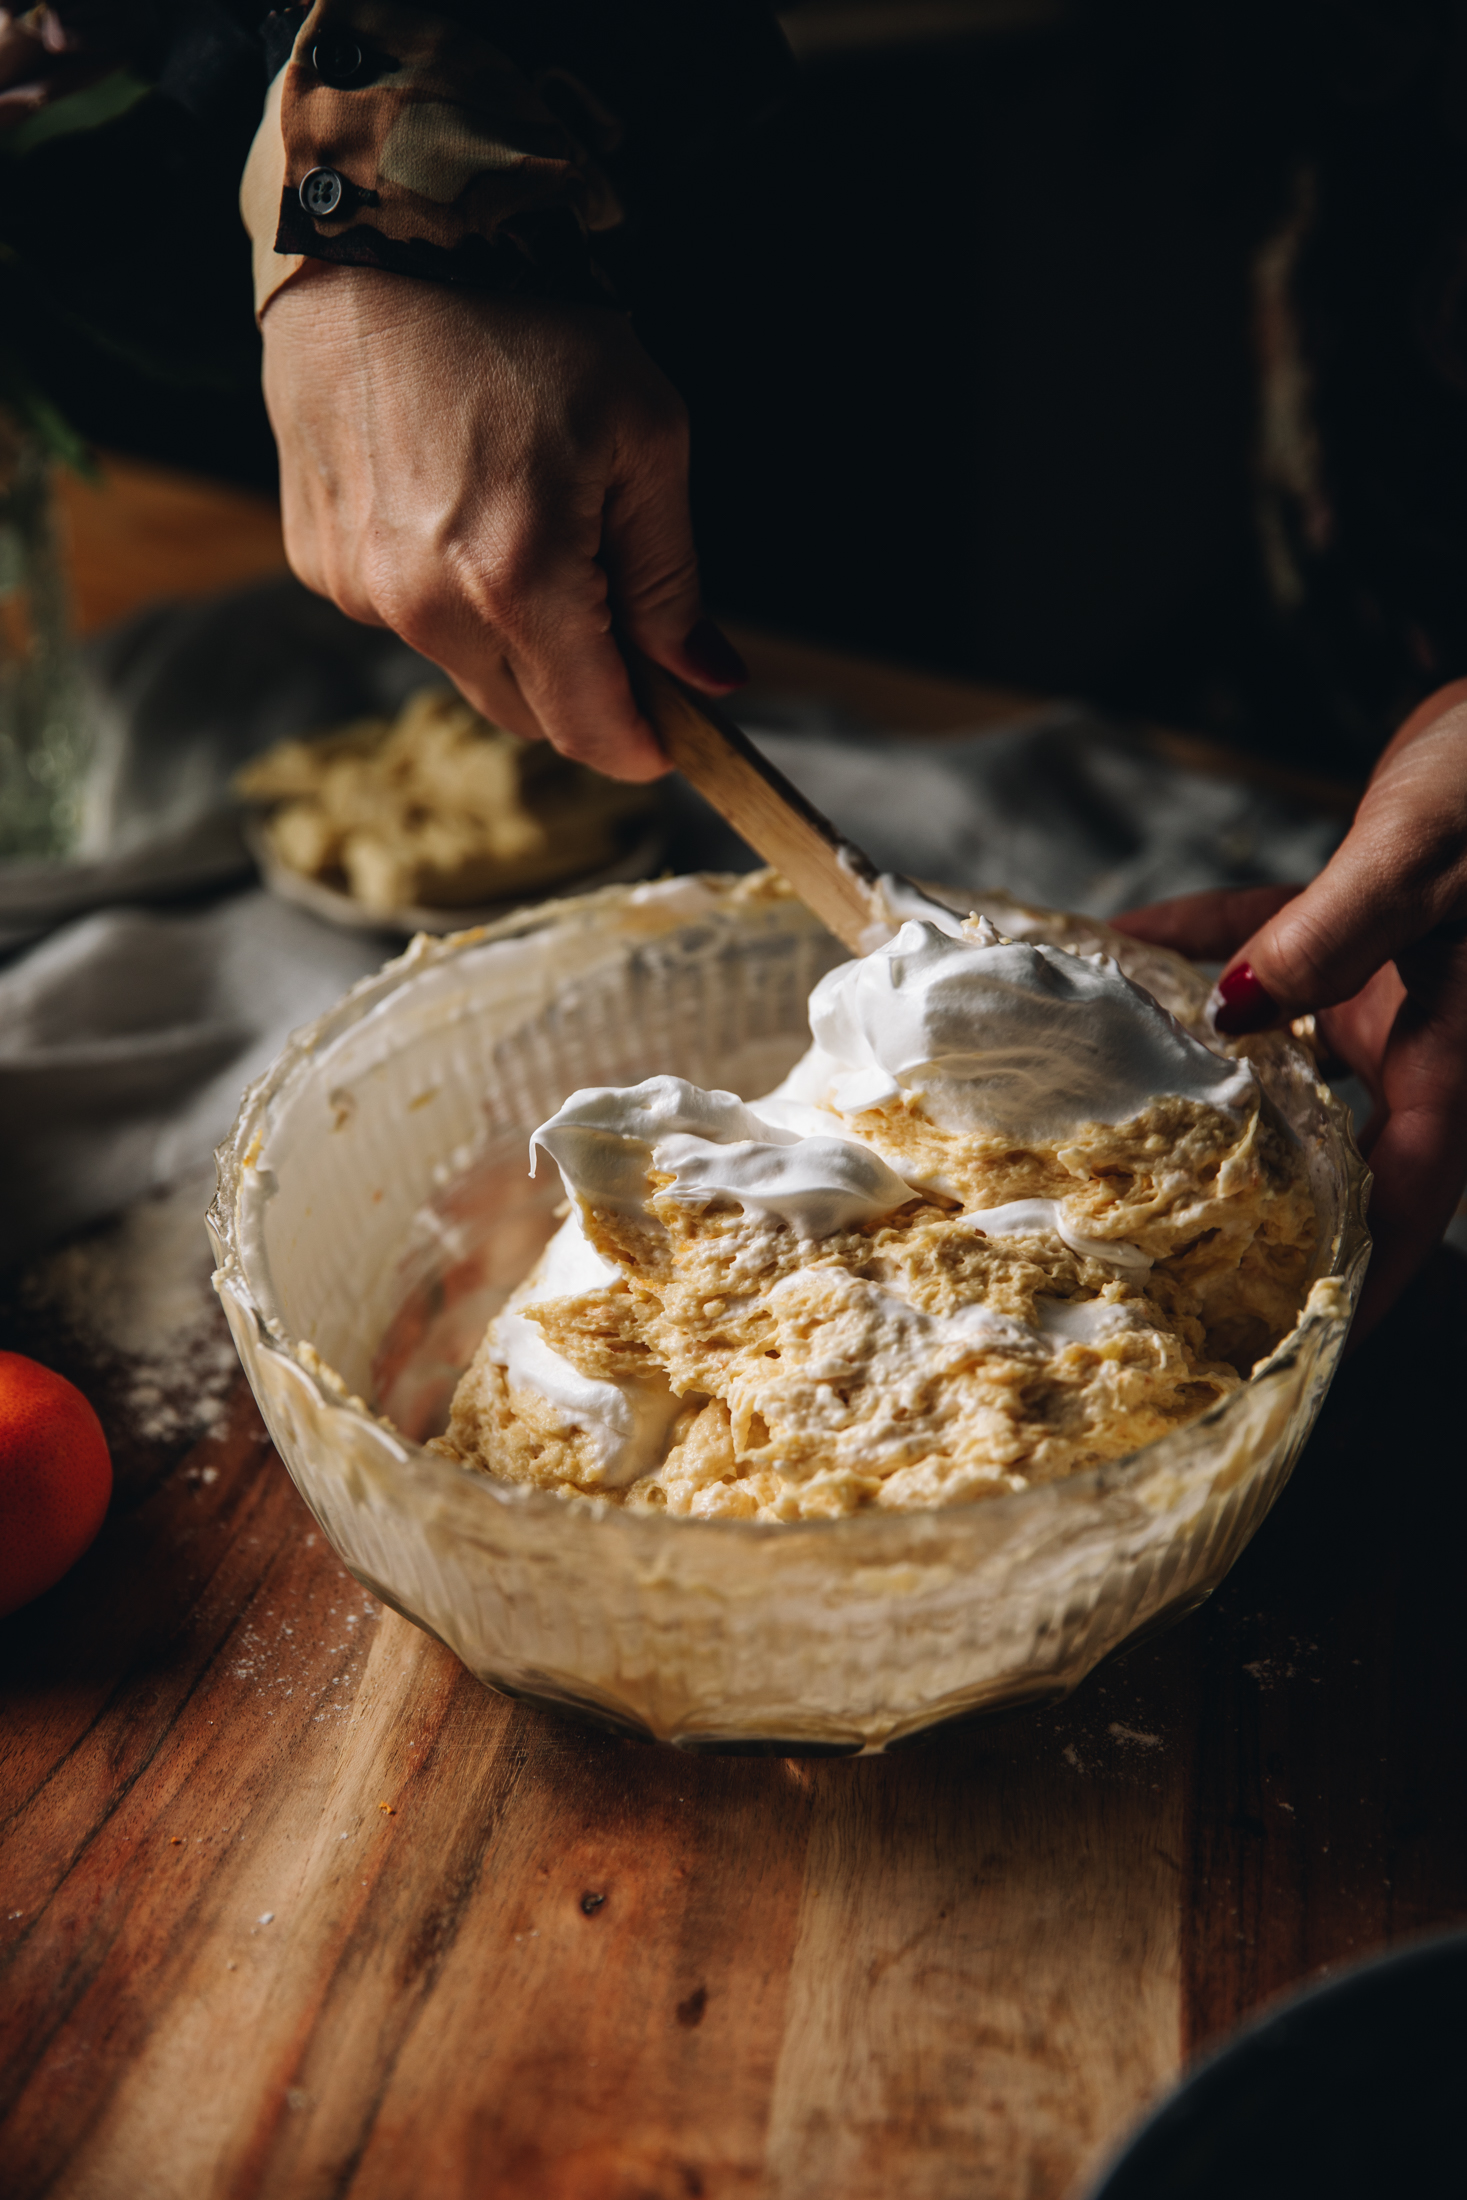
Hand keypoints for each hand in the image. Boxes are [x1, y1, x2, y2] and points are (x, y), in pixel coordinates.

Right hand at [261, 263, 746, 780]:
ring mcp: (358, 586)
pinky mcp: (318, 559)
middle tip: (615, 605)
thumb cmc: (529, 317)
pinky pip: (403, 614)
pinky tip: (454, 498)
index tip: (670, 732)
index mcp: (518, 581)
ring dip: (512, 634)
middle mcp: (424, 603)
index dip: (641, 743)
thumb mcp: (645, 439)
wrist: (381, 226)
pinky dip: (443, 588)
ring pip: (464, 666)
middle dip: (582, 685)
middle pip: (527, 712)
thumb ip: (672, 580)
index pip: (590, 728)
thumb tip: (708, 681)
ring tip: (526, 520)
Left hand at [1111, 679, 1466, 1338]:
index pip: (1414, 1187)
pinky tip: (1110, 948)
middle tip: (1173, 1261)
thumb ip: (1341, 931)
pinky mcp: (1364, 924)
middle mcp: (1427, 1029)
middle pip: (1340, 1145)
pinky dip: (1193, 946)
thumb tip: (1238, 1008)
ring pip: (1283, 1050)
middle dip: (1264, 1206)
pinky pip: (1266, 951)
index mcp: (1466, 1043)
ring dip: (1200, 1072)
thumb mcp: (1432, 850)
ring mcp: (1392, 979)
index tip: (1302, 1342)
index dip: (1364, 1273)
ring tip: (1100, 1118)